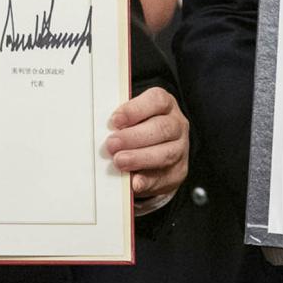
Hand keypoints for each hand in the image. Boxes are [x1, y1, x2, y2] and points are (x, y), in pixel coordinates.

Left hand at [104, 85, 188, 200]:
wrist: (159, 153)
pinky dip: (148, 180)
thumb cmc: (140, 129)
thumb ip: (122, 122)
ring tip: (119, 162)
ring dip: (140, 158)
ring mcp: (180, 149)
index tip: (115, 120)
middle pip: (161, 128)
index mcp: (165, 105)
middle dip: (134, 137)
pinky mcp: (178, 172)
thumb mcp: (133, 119)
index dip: (135, 110)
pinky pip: (164, 177)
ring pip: (166, 153)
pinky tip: (134, 182)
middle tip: (112, 145)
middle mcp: (177, 125)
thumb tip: (102, 130)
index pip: (157, 100)